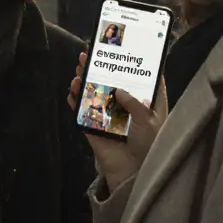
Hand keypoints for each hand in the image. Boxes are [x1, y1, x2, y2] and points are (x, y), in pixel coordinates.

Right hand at [68, 51, 167, 190]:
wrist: (136, 173)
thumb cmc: (150, 144)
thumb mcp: (148, 119)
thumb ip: (133, 102)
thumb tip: (117, 89)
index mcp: (147, 104)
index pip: (143, 81)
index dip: (136, 65)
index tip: (126, 49)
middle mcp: (128, 108)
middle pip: (113, 84)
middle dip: (101, 69)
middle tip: (90, 54)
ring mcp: (110, 118)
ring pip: (96, 96)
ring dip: (86, 82)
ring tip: (79, 69)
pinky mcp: (95, 129)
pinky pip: (83, 114)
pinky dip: (76, 103)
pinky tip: (72, 91)